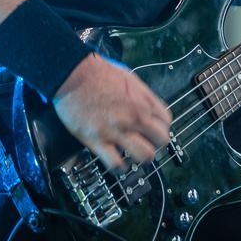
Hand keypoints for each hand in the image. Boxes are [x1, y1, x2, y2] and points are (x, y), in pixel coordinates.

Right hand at [53, 52, 171, 170]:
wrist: (74, 74)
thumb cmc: (98, 72)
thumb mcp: (129, 78)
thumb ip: (141, 96)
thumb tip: (148, 108)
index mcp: (142, 100)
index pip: (166, 121)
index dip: (160, 128)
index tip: (153, 131)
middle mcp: (134, 116)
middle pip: (161, 141)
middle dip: (155, 144)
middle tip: (145, 143)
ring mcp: (118, 130)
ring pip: (145, 156)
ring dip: (141, 158)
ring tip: (133, 155)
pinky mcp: (99, 141)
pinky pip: (117, 165)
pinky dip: (119, 168)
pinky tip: (117, 163)